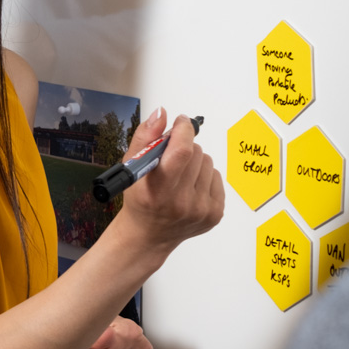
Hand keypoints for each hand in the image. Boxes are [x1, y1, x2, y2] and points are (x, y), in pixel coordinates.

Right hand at [117, 108, 223, 253]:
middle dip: (184, 148)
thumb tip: (162, 113)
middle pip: (195, 152)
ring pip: (208, 162)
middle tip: (171, 160)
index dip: (183, 131)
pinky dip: (204, 177)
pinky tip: (190, 188)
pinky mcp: (215, 213)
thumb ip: (144, 137)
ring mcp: (200, 209)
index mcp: (156, 190)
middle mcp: (180, 202)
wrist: (148, 235)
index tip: (180, 123)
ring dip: (195, 163)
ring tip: (180, 177)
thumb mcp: (131, 167)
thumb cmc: (139, 199)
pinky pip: (217, 177)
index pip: (181, 151)